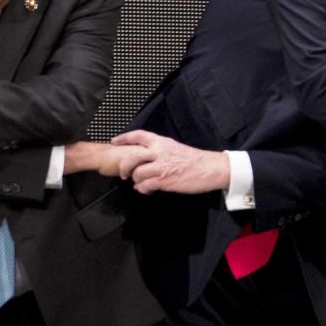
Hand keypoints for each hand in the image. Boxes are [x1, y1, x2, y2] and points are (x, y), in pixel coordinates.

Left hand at [108, 129, 230, 193]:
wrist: (210, 169)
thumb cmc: (195, 160)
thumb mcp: (175, 148)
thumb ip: (160, 151)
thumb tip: (147, 157)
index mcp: (162, 142)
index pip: (138, 135)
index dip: (124, 138)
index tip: (115, 142)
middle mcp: (159, 153)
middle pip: (132, 157)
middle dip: (123, 166)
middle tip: (123, 173)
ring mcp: (161, 168)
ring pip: (137, 174)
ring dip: (136, 180)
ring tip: (141, 183)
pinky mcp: (165, 181)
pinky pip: (145, 186)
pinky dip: (142, 189)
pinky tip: (147, 189)